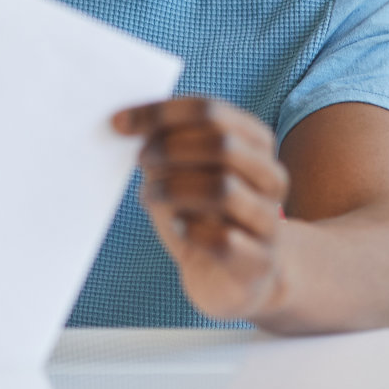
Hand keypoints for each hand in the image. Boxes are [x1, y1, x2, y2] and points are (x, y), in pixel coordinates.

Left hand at [113, 97, 290, 321]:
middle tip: (140, 160)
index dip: (160, 113)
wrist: (231, 277)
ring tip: (149, 196)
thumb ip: (165, 144)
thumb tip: (127, 123)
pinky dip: (190, 231)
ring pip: (222, 189)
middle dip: (169, 149)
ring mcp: (270, 220)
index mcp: (255, 142)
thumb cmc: (200, 214)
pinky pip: (223, 239)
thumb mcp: (182, 171)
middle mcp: (270, 176)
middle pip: (221, 144)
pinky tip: (178, 228)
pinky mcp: (259, 261)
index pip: (209, 111)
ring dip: (173, 189)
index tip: (118, 123)